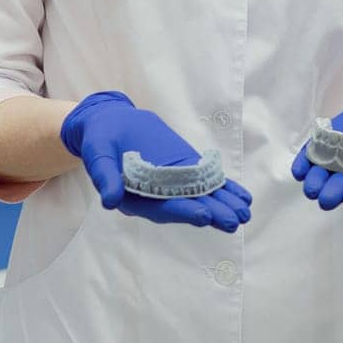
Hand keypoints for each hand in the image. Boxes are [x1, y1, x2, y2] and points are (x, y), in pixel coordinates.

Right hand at [61, 91, 251, 231]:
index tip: (203, 215)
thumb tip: (110, 200)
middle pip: (186, 206)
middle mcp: (156, 196)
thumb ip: (105, 176)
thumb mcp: (98, 154)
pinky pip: (205, 181)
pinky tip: (242, 196)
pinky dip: (224, 188)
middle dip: (211, 213)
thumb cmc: (100, 139)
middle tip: (234, 220)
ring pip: (200, 197)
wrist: (111, 122)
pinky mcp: (183, 169)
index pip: (161, 208)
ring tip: (244, 211)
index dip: (182, 212)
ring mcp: (172, 183)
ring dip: (222, 204)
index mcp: (134, 199)